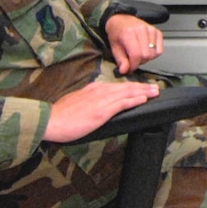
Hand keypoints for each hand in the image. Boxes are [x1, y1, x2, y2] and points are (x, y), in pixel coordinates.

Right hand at [44, 79, 159, 142]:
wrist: (50, 120)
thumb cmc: (60, 115)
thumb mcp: (77, 102)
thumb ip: (89, 101)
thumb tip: (98, 105)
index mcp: (93, 89)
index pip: (117, 86)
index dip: (131, 86)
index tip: (141, 87)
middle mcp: (99, 91)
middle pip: (125, 87)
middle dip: (142, 87)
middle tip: (156, 87)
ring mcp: (101, 101)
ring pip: (126, 93)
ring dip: (142, 91)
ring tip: (155, 91)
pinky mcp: (101, 112)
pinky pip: (121, 104)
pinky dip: (134, 100)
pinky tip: (143, 99)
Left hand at [104, 12, 165, 73]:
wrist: (121, 20)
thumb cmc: (117, 33)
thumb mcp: (114, 47)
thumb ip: (120, 60)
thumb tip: (125, 70)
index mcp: (129, 33)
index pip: (136, 54)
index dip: (133, 65)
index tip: (130, 67)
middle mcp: (141, 30)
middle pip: (146, 55)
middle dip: (139, 62)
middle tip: (133, 60)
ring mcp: (151, 30)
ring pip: (153, 54)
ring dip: (146, 58)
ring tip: (139, 54)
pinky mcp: (157, 31)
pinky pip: (159, 50)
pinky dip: (153, 54)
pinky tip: (146, 51)